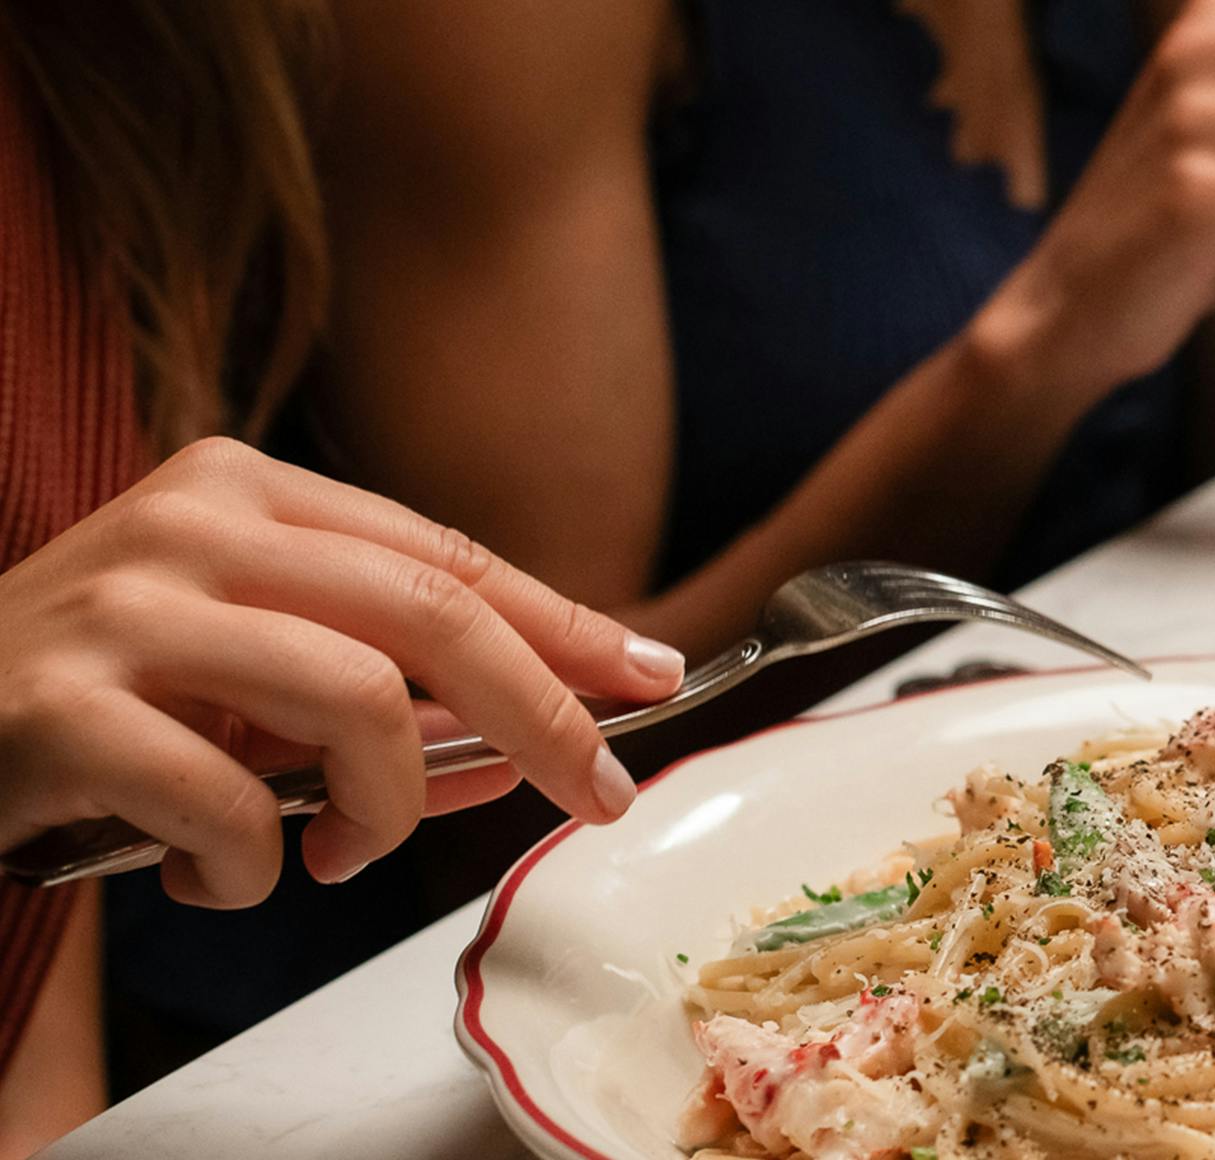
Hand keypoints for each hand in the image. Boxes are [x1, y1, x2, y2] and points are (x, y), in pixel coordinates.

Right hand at [0, 439, 686, 905]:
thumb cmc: (98, 697)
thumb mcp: (245, 657)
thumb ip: (376, 673)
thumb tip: (536, 725)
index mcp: (248, 491)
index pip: (449, 556)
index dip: (566, 623)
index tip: (649, 676)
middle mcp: (191, 526)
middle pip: (434, 614)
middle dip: (539, 716)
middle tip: (589, 792)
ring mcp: (124, 609)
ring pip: (358, 704)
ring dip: (383, 809)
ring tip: (340, 853)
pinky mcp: (63, 708)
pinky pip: (232, 805)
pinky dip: (254, 870)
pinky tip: (218, 875)